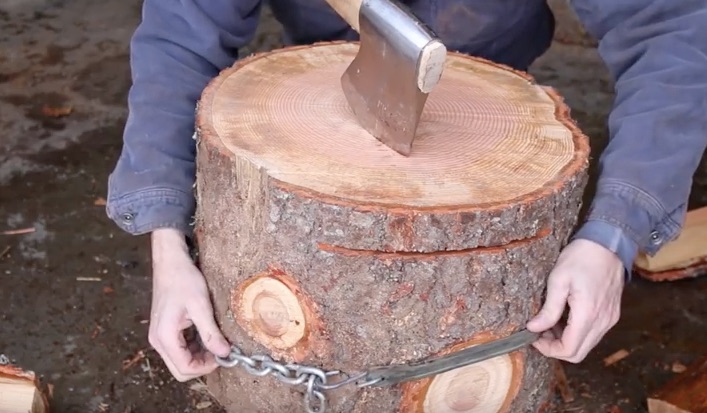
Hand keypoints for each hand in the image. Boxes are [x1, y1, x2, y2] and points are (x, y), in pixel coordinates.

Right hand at [148, 228, 230, 380]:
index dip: (206, 367)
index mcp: (165, 337)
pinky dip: (194, 349)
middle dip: (202, 365)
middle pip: (180, 369)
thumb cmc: (183, 280)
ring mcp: (159, 337)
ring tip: (217, 342)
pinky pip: (179, 349)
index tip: (224, 356)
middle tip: (221, 352)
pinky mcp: (164, 331)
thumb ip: (211, 333)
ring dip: (199, 357)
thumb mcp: (200, 306)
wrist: (170, 263)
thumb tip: (225, 353)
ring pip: (180, 361)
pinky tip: (207, 336)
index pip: (185, 368)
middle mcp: (158, 341)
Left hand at [526, 238, 624, 362]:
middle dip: (556, 348)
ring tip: (548, 323)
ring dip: (566, 340)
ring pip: (586, 345)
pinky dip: (577, 333)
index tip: (533, 337)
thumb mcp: (558, 280)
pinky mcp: (612, 314)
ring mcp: (610, 319)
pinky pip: (594, 334)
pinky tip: (563, 318)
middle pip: (579, 353)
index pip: (569, 349)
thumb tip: (533, 328)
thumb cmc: (581, 257)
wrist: (608, 243)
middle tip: (539, 333)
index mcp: (588, 314)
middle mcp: (603, 322)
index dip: (549, 350)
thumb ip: (548, 309)